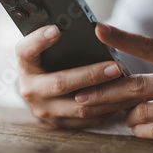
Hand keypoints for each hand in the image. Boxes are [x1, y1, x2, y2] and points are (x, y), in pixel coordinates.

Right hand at [16, 25, 136, 127]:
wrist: (43, 90)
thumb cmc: (51, 60)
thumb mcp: (49, 49)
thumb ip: (62, 40)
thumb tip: (93, 28)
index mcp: (25, 64)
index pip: (26, 50)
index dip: (40, 40)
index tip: (57, 30)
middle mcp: (30, 89)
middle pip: (60, 83)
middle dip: (91, 75)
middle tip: (115, 67)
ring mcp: (44, 109)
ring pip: (79, 107)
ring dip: (106, 96)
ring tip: (127, 84)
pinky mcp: (59, 123)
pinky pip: (88, 120)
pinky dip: (108, 110)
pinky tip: (124, 99)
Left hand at [75, 23, 152, 143]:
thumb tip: (122, 73)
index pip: (149, 45)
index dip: (121, 37)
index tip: (98, 29)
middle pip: (136, 87)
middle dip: (104, 93)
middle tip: (82, 97)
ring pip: (142, 114)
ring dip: (125, 115)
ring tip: (120, 113)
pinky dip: (141, 131)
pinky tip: (138, 127)